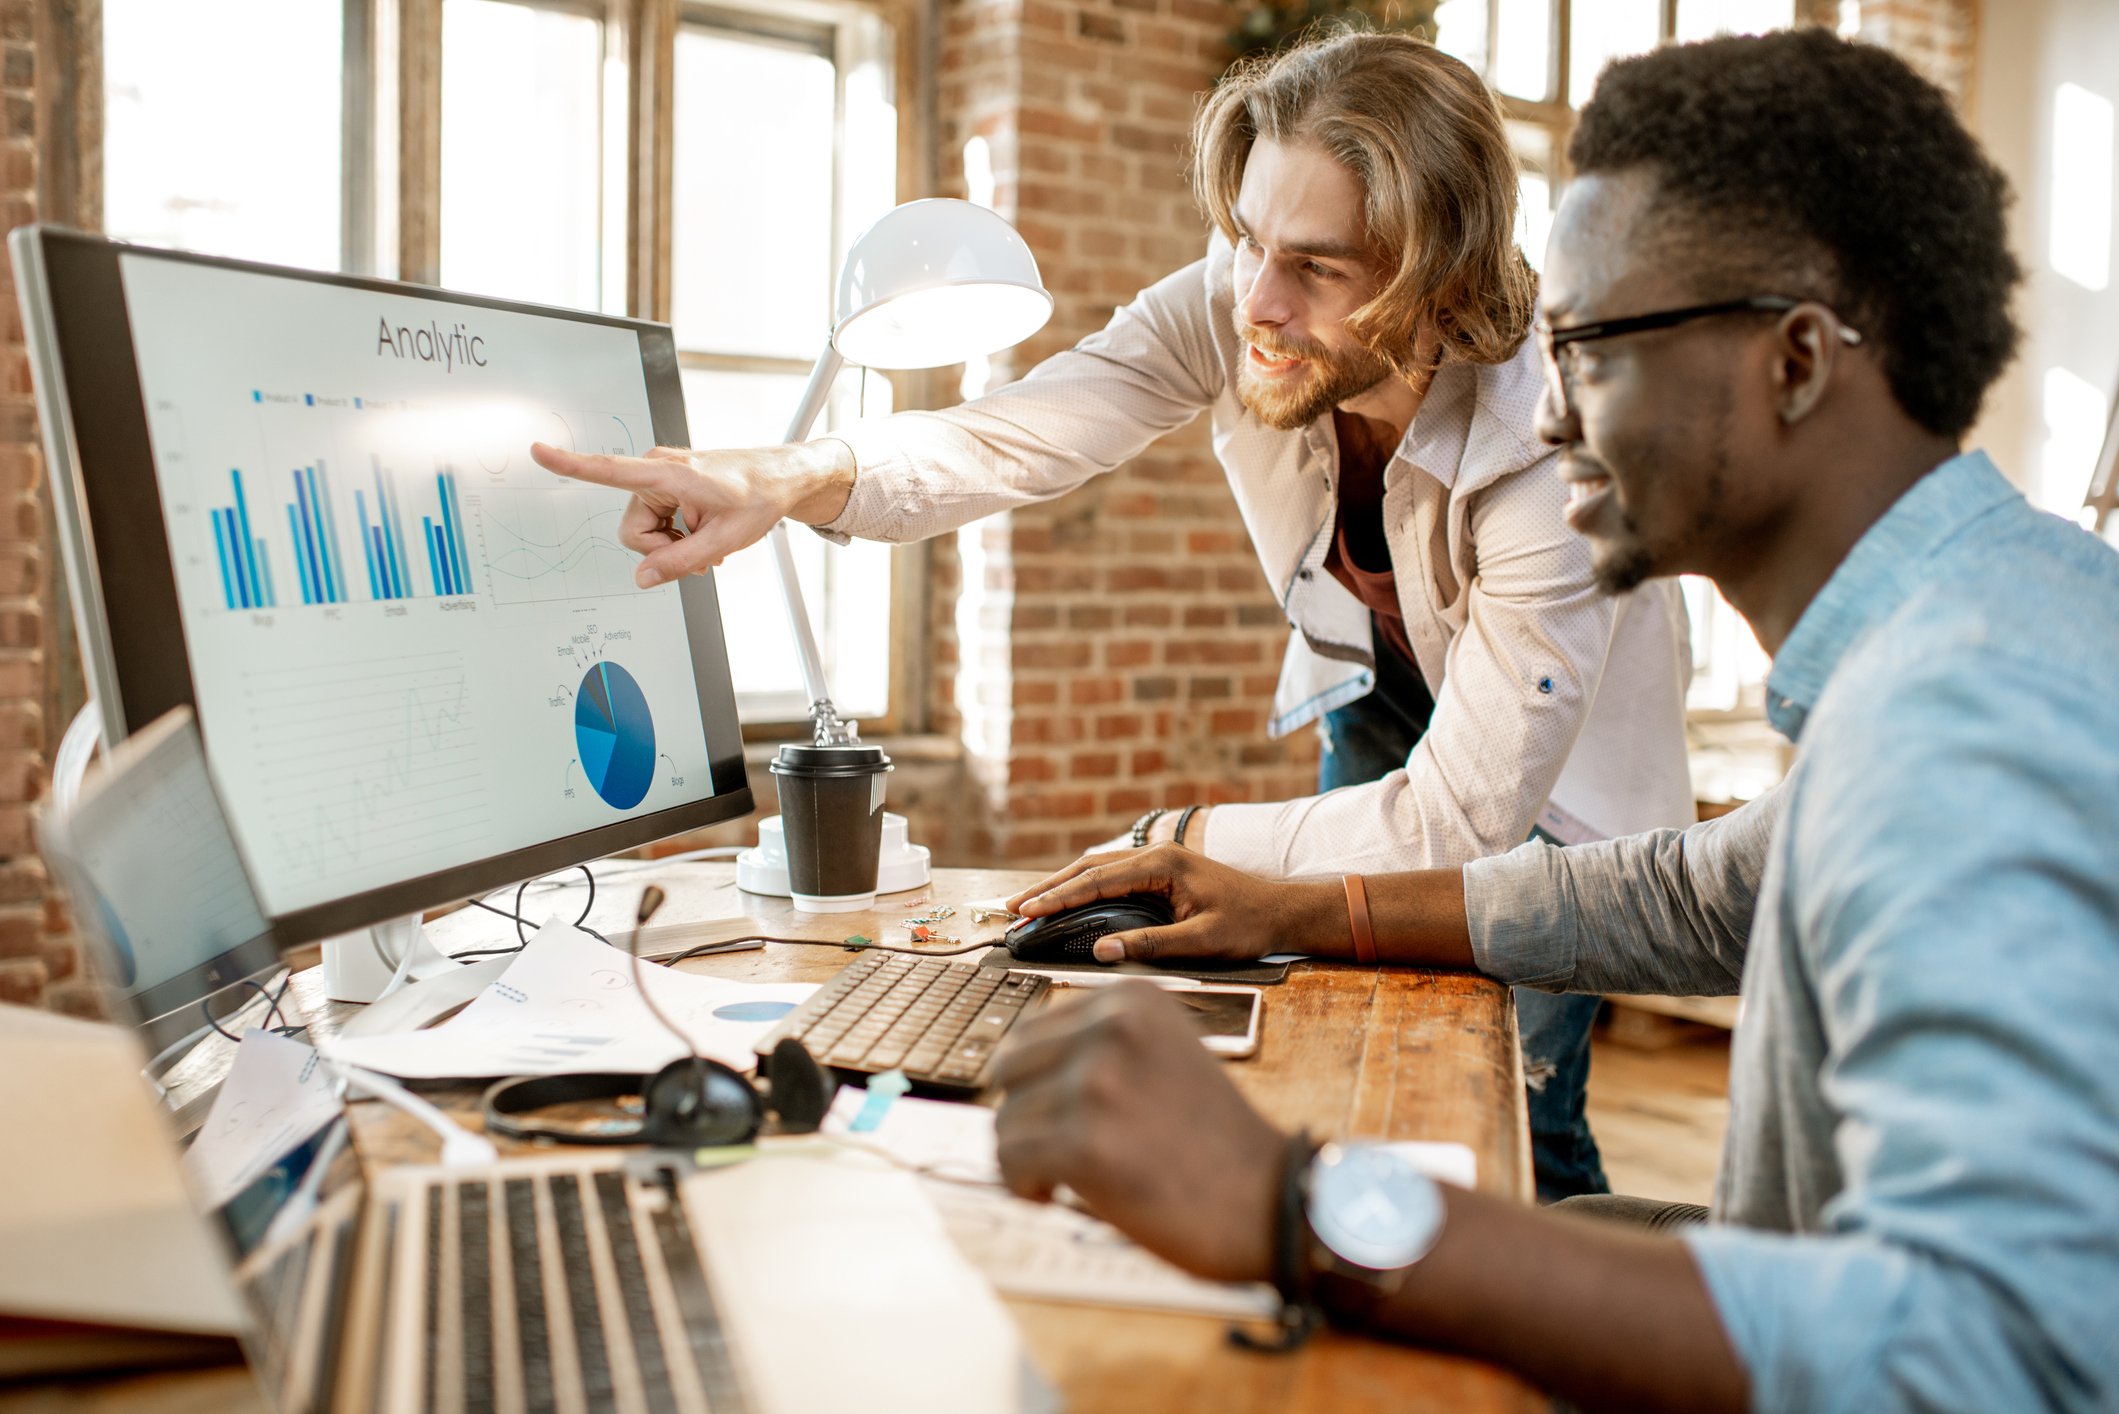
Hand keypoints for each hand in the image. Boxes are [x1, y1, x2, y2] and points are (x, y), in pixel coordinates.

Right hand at [528, 439, 855, 587]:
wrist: (781, 478)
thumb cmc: (759, 497)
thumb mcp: (723, 541)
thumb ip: (679, 563)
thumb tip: (642, 578)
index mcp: (668, 474)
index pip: (609, 470)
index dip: (571, 465)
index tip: (538, 451)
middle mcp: (658, 470)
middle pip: (633, 530)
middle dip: (662, 548)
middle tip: (698, 551)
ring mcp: (662, 478)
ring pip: (644, 530)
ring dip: (672, 543)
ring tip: (705, 540)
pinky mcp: (668, 486)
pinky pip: (656, 522)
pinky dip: (677, 534)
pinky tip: (701, 533)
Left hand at [994, 984, 1284, 1281]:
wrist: (1269, 1200)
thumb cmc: (1213, 1141)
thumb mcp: (1162, 1056)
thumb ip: (1100, 1047)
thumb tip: (1017, 1066)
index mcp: (1132, 999)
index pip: (1032, 1030)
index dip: (1037, 1083)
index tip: (1063, 1115)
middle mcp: (1112, 1027)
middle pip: (1010, 1069)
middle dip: (1026, 1114)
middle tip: (1058, 1148)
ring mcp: (1097, 1081)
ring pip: (1005, 1119)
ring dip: (1028, 1157)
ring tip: (1069, 1176)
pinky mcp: (1084, 1141)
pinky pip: (1010, 1160)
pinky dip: (1025, 1185)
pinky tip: (1056, 1194)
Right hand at [1003, 843, 1344, 963]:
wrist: (1283, 912)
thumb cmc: (1249, 926)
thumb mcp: (1202, 941)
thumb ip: (1151, 944)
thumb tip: (1102, 950)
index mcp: (1163, 864)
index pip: (1098, 880)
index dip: (1058, 897)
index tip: (1028, 911)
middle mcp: (1156, 855)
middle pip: (1089, 868)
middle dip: (1049, 888)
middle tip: (1012, 908)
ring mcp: (1158, 862)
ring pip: (1097, 870)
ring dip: (1062, 886)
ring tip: (1028, 904)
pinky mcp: (1160, 874)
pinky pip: (1111, 878)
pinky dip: (1083, 888)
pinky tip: (1066, 901)